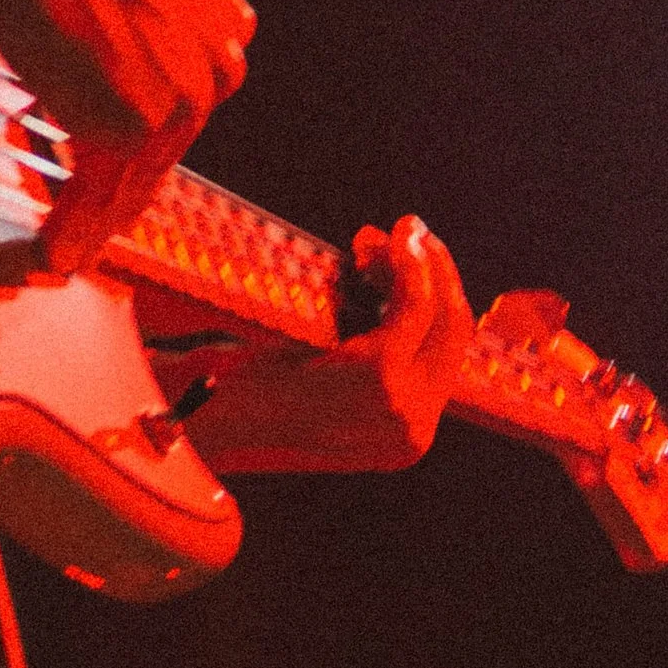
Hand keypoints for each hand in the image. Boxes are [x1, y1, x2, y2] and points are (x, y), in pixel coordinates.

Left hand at [170, 215, 474, 473]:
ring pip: (440, 313)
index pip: (447, 358)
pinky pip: (412, 306)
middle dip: (438, 271)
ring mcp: (402, 408)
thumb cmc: (255, 394)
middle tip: (411, 230)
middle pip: (455, 331)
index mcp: (406, 438)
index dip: (439, 298)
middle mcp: (414, 431)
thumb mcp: (324, 376)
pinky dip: (407, 266)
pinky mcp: (380, 375)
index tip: (412, 256)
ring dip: (418, 262)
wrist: (212, 424)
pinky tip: (387, 242)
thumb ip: (366, 348)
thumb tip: (390, 281)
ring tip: (389, 233)